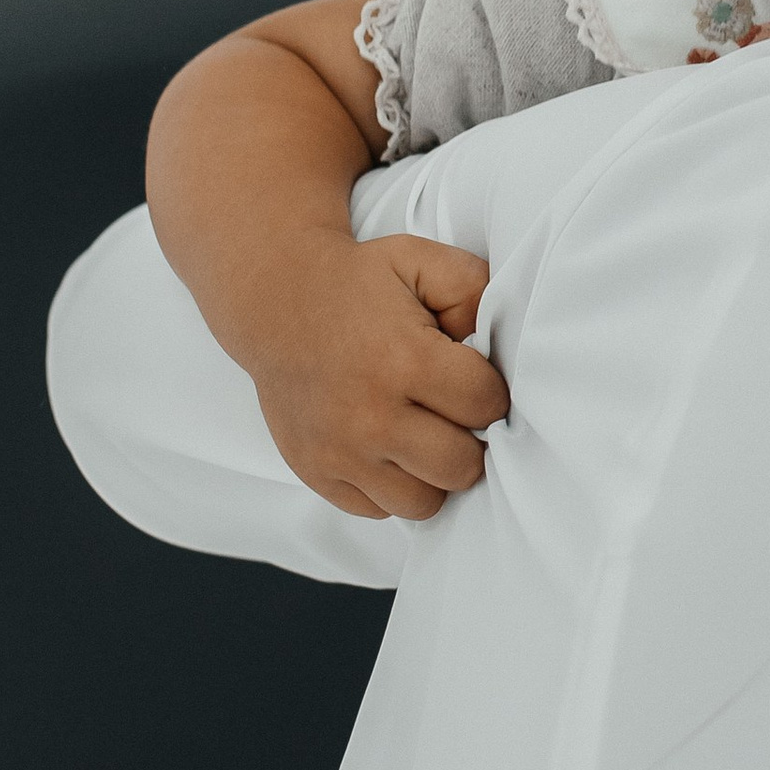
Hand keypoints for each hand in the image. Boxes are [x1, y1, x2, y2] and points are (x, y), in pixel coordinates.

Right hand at [236, 230, 505, 522]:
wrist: (274, 299)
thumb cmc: (356, 283)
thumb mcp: (421, 260)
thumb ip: (473, 291)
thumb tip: (496, 346)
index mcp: (405, 360)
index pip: (486, 406)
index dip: (489, 393)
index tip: (472, 380)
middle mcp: (371, 416)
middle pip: (461, 467)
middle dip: (468, 439)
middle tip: (450, 413)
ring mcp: (340, 451)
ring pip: (423, 502)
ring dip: (431, 472)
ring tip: (422, 435)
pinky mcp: (317, 472)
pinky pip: (378, 509)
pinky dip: (391, 486)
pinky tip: (387, 448)